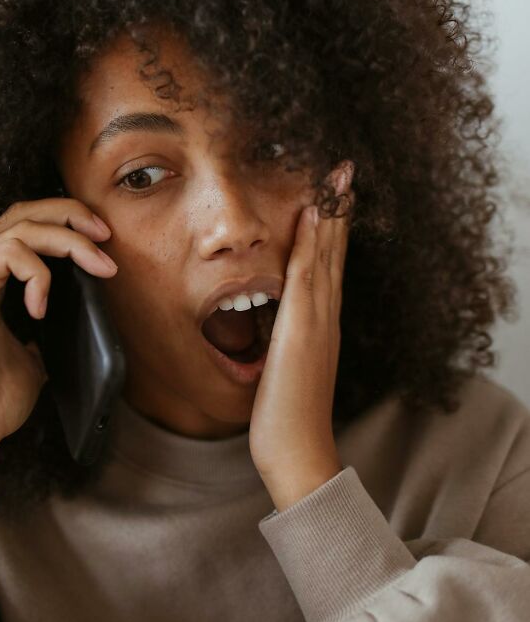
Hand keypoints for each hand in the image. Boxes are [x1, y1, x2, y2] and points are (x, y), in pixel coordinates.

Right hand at [0, 196, 117, 476]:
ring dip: (69, 241)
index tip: (105, 242)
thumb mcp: (36, 357)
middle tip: (105, 234)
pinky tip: (41, 307)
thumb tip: (84, 320)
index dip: (67, 223)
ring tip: (99, 267)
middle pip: (23, 211)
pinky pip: (8, 253)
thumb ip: (50, 330)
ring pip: (22, 227)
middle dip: (70, 214)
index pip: (28, 227)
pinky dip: (37, 274)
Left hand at [248, 161, 354, 510]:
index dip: (332, 230)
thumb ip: (284, 345)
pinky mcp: (303, 329)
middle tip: (345, 170)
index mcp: (320, 324)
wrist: (298, 451)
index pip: (327, 266)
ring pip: (326, 255)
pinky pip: (308, 275)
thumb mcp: (283, 370)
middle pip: (335, 252)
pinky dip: (314, 243)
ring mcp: (317, 321)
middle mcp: (325, 317)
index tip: (333, 197)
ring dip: (331, 213)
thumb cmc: (285, 417)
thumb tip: (274, 332)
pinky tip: (313, 214)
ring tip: (337, 176)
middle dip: (339, 210)